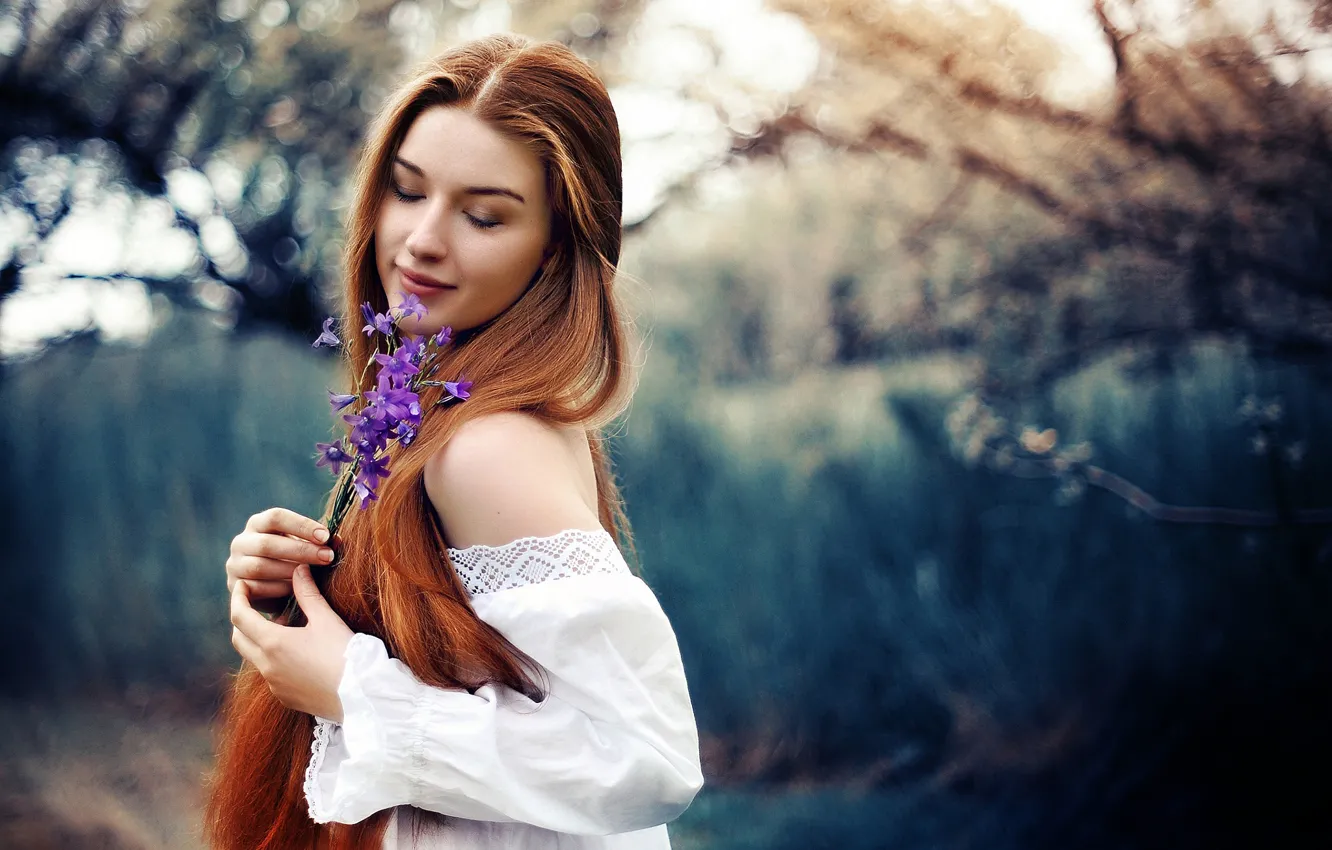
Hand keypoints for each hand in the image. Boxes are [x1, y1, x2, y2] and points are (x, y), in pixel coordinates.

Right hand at [226, 507, 334, 600]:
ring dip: (290, 572)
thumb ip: (319, 542)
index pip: (276, 517)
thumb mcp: (304, 546)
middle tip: (327, 557)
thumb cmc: (293, 560)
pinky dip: (278, 589)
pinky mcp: (235, 587)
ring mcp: (234, 565)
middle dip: (301, 550)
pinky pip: (255, 588)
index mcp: (258, 524)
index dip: (301, 525)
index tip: (326, 536)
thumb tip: (338, 540)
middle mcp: (241, 542)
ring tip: (313, 576)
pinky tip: (297, 591)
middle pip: (268, 543)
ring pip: (259, 566)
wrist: (272, 589)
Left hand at [230, 564, 352, 720]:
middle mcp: (267, 666)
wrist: (362, 694)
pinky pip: (269, 674)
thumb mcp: (326, 619)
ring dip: (260, 640)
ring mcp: (274, 685)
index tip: (243, 585)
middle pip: (238, 639)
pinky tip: (296, 653)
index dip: (238, 597)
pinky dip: (272, 659)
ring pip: (253, 658)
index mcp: (273, 643)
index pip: (240, 616)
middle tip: (257, 604)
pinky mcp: (284, 697)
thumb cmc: (345, 653)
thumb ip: (308, 593)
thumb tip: (299, 569)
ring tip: (285, 627)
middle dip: (243, 619)